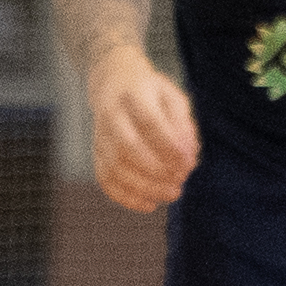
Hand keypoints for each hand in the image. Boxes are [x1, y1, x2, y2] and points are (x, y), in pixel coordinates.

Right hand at [86, 49, 201, 213]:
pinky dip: (125, 196)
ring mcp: (99, 135)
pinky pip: (104, 178)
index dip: (169, 146)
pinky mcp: (96, 151)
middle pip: (128, 147)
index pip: (150, 122)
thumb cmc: (150, 92)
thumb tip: (189, 155)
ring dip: (144, 187)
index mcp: (133, 95)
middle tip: (180, 182)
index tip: (188, 163)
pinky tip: (149, 204)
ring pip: (115, 167)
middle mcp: (111, 115)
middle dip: (156, 170)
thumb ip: (183, 123)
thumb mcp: (172, 96)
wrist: (112, 81)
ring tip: (171, 194)